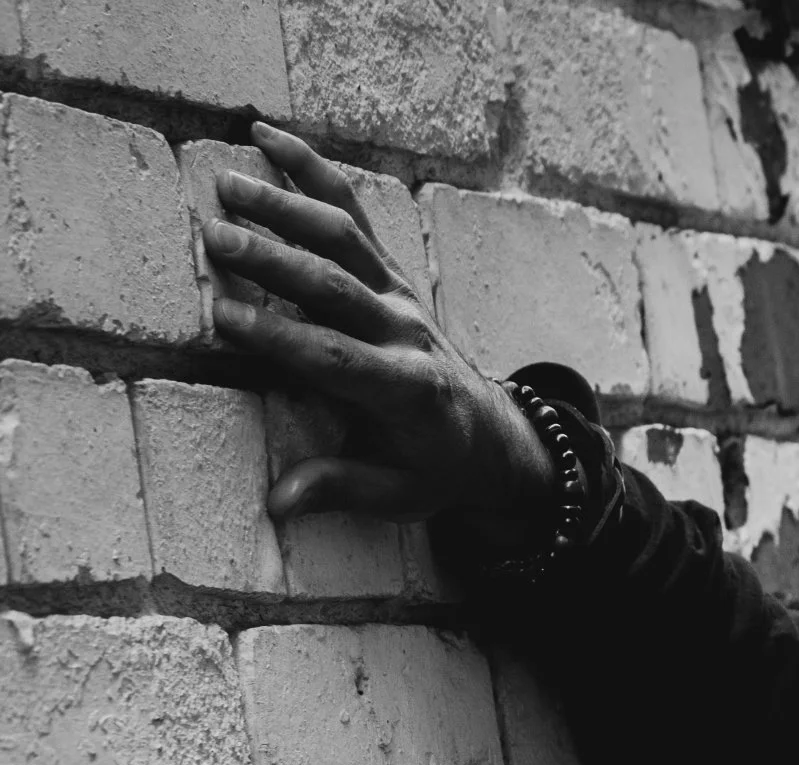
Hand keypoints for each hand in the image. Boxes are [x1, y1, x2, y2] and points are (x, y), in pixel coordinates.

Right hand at [202, 122, 558, 554]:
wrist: (494, 435)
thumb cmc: (437, 467)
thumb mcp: (400, 493)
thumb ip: (341, 490)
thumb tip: (279, 504)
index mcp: (407, 390)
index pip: (335, 357)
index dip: (279, 337)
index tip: (223, 316)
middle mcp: (407, 332)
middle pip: (336, 286)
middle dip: (274, 260)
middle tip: (213, 236)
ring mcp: (402, 295)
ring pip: (344, 238)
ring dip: (285, 206)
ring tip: (225, 182)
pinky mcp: (395, 272)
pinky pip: (356, 213)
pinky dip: (314, 170)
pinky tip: (266, 134)